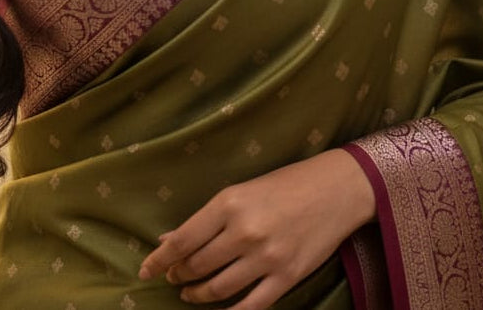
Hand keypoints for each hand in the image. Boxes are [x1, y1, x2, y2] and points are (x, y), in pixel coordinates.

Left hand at [139, 148, 375, 308]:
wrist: (335, 189)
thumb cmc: (285, 184)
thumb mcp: (241, 191)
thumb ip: (206, 219)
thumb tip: (168, 238)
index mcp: (230, 203)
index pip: (182, 240)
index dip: (160, 259)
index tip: (146, 270)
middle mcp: (245, 231)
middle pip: (197, 266)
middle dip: (179, 276)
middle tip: (173, 278)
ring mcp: (266, 257)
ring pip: (218, 289)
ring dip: (198, 295)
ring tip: (190, 293)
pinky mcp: (286, 277)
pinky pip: (250, 307)